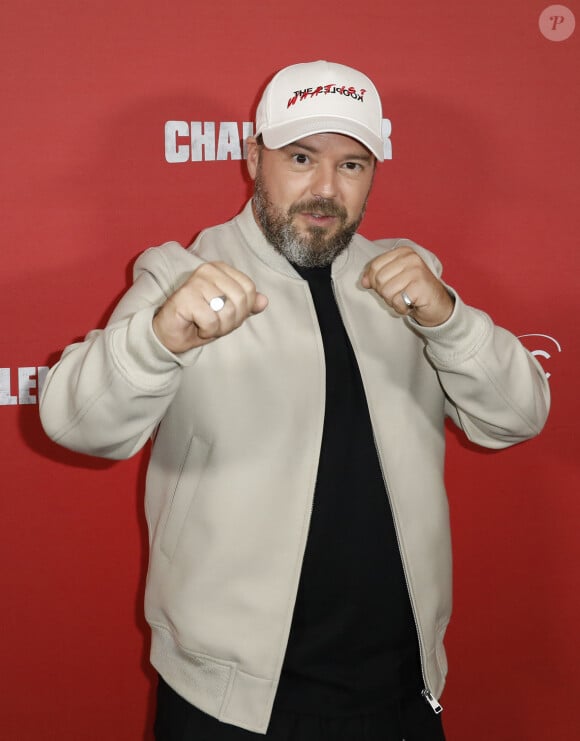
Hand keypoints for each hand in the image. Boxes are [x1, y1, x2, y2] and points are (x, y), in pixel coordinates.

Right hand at [152, 261, 267, 352]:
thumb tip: (264, 301)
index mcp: (221, 269)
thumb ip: (247, 305)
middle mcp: (209, 270)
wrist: (171, 334)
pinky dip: (207, 330)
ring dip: (219, 327)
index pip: (249, 289)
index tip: (225, 316)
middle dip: (231, 321)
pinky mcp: (186, 296)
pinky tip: (196, 326)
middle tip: (215, 323)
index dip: (243, 310)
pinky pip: (212, 320)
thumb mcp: (229, 314)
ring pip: (227, 311)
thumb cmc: (199, 321)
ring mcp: (196, 281)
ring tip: (205, 324)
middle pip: (240, 300)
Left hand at [361, 246, 453, 326]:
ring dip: (393, 301)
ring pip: (386, 290)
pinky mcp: (420, 285)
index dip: (375, 282)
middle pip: (379, 279)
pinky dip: (401, 308)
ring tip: (405, 299)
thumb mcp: (394, 279)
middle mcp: (411, 258)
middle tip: (399, 294)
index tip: (388, 287)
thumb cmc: (413, 291)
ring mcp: (417, 270)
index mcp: (402, 252)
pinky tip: (410, 304)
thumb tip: (364, 281)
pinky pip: (397, 300)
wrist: (437, 304)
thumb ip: (377, 277)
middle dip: (385, 293)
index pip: (374, 266)